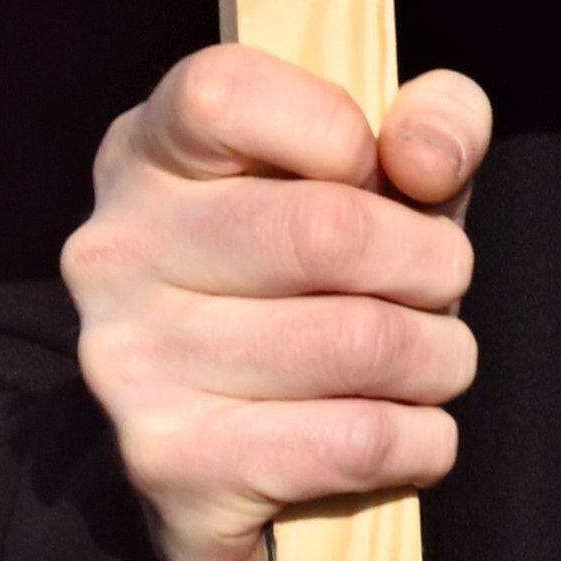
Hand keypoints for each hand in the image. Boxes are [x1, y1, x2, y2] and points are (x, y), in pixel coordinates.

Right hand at [64, 46, 489, 560]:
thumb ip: (436, 123)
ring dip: (438, 357)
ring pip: (359, 342)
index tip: (380, 175)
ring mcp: (131, 364)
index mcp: (151, 152)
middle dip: (434, 263)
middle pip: (327, 231)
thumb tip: (425, 159)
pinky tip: (408, 432)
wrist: (239, 449)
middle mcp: (117, 253)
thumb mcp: (388, 172)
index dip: (340, 131)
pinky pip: (355, 441)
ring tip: (429, 359)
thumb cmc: (324, 276)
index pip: (224, 93)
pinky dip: (421, 439)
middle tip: (442, 284)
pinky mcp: (172, 467)